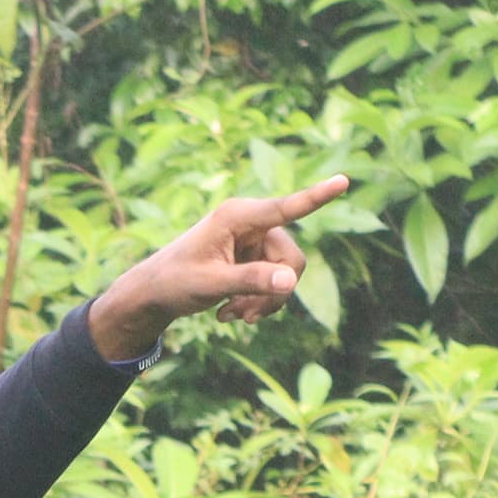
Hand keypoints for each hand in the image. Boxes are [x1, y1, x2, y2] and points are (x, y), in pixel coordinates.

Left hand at [83, 175, 349, 360]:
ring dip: (264, 302)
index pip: (285, 208)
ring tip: (232, 316)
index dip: (316, 196)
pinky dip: (258, 303)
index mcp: (237, 216)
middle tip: (246, 315)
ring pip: (286, 276)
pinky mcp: (253, 258)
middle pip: (292, 259)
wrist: (154, 294)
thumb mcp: (210, 284)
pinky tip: (230, 313)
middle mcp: (251, 223)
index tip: (344, 180)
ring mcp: (254, 241)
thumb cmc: (174, 282)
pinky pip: (275, 283)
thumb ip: (250, 281)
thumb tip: (291, 281)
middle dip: (275, 291)